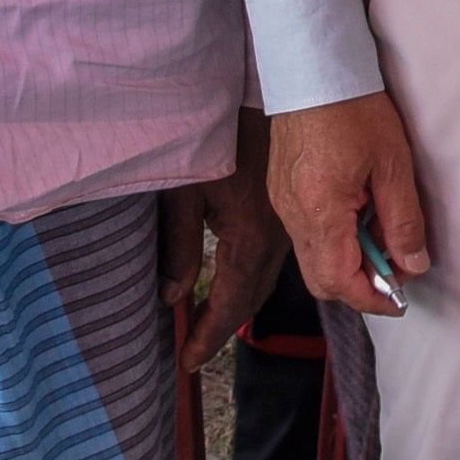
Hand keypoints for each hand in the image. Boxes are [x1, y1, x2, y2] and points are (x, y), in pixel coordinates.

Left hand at [172, 142, 289, 376]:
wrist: (262, 99)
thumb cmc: (216, 137)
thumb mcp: (185, 193)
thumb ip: (179, 249)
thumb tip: (172, 296)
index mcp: (251, 240)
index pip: (231, 305)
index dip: (208, 337)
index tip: (188, 361)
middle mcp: (277, 240)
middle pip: (251, 300)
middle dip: (222, 329)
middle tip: (193, 351)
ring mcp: (286, 226)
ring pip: (263, 281)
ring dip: (237, 306)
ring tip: (206, 325)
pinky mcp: (286, 212)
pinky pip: (270, 259)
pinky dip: (249, 281)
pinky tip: (231, 282)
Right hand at [271, 93, 429, 316]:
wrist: (312, 66)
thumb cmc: (353, 107)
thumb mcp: (393, 164)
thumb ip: (404, 221)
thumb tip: (413, 264)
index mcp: (319, 211)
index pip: (340, 282)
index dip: (374, 298)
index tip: (400, 298)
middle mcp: (292, 214)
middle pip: (322, 280)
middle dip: (360, 284)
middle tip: (395, 265)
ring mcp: (283, 203)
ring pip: (313, 258)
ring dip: (349, 259)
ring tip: (381, 229)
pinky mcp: (281, 191)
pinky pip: (306, 234)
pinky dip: (334, 238)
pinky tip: (359, 211)